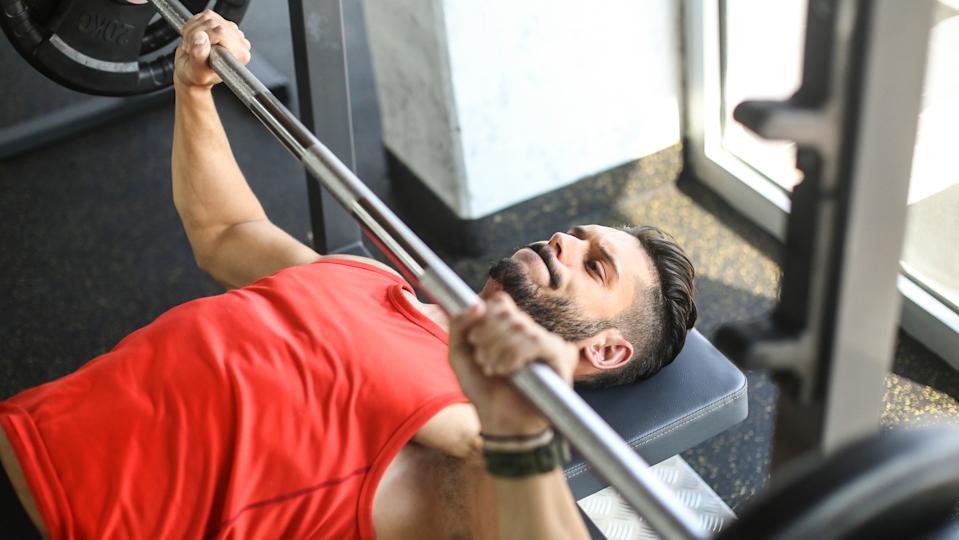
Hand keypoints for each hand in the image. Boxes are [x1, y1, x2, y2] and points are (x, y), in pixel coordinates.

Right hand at [174, 10, 251, 90]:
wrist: (191, 73)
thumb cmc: (197, 76)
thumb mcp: (196, 72)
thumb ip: (199, 57)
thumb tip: (201, 39)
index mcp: (240, 55)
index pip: (220, 32)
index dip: (205, 38)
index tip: (198, 50)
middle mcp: (239, 42)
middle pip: (213, 23)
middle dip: (196, 35)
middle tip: (194, 50)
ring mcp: (231, 31)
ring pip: (207, 17)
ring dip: (194, 31)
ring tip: (195, 46)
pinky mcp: (222, 23)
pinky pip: (204, 15)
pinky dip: (194, 25)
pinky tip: (196, 39)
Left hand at [449, 292, 578, 435]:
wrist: (501, 423)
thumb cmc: (484, 390)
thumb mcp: (460, 354)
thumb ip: (459, 325)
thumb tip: (478, 303)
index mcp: (511, 328)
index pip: (501, 302)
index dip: (484, 317)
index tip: (474, 341)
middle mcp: (532, 332)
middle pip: (509, 313)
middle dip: (487, 337)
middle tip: (483, 361)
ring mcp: (549, 343)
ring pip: (521, 326)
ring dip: (499, 350)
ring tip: (493, 370)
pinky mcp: (562, 357)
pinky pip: (538, 342)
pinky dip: (516, 355)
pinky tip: (508, 372)